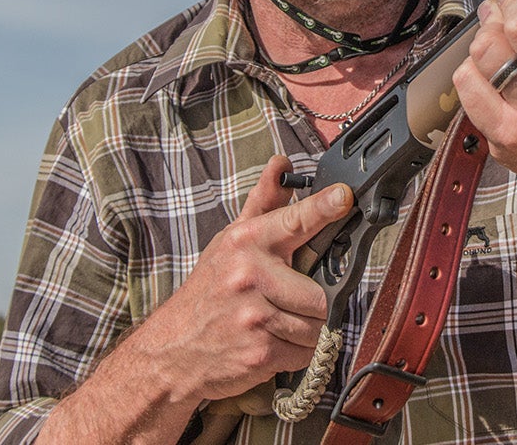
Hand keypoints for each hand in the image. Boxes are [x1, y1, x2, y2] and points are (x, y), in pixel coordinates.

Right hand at [133, 155, 352, 403]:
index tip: (345, 196)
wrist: (172, 350)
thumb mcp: (229, 242)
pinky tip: (272, 343)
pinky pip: (306, 353)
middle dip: (317, 302)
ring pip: (318, 325)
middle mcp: (250, 275)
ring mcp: (255, 316)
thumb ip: (263, 204)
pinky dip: (297, 353)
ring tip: (279, 324)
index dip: (324, 207)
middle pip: (322, 291)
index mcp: (246, 242)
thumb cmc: (209, 291)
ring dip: (308, 330)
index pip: (294, 220)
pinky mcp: (260, 352)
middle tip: (293, 303)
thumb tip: (281, 164)